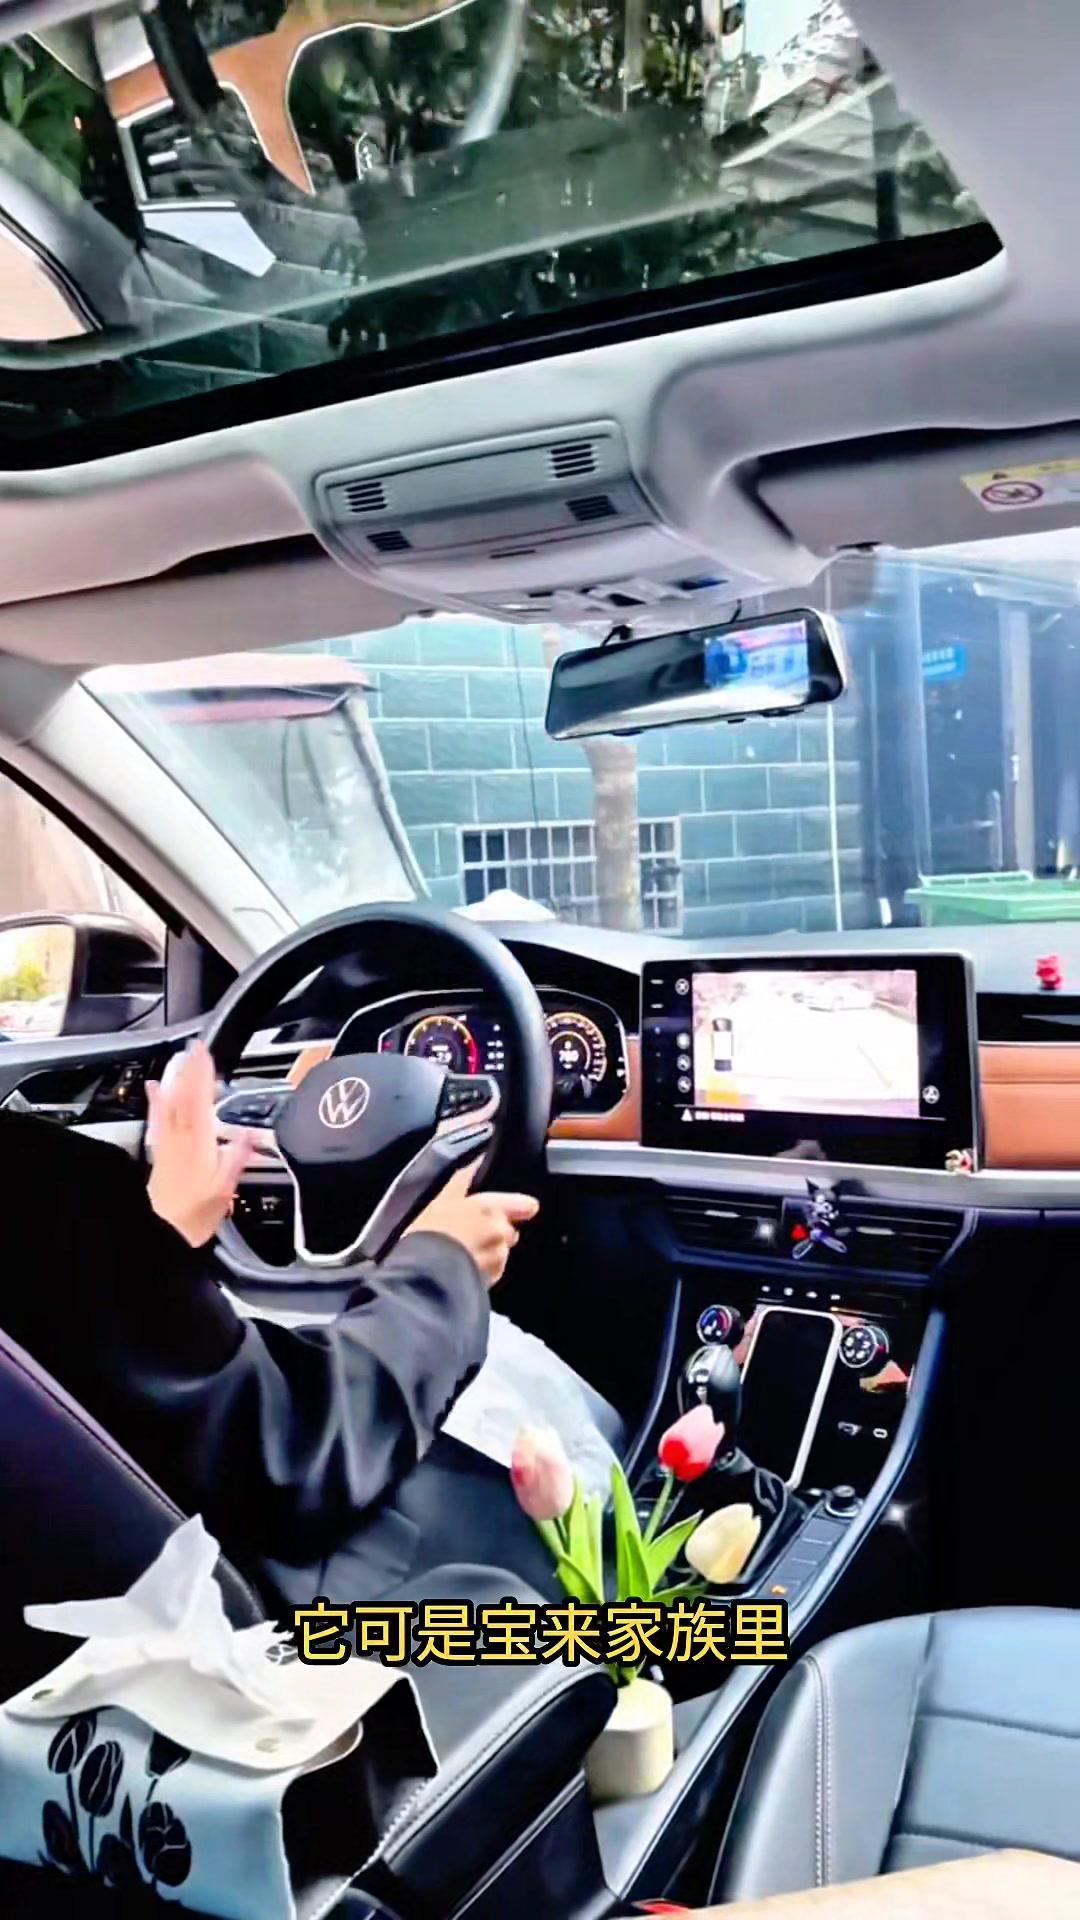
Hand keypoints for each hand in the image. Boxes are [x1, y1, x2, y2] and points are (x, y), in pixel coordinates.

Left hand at [146, 1041, 255, 1247]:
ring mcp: (167, 1144)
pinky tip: (155, 1088)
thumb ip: (236, 1158)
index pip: (201, 1101)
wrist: (163, 1233)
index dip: (203, 1075)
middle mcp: (180, 1139)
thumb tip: (249, 1134)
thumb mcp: (225, 1189)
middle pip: (185, 1097)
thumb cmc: (194, 1216)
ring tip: (180, 1059)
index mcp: (199, 1145)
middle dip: (191, 1071)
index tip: (206, 1054)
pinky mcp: (159, 1153)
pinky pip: (157, 1119)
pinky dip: (156, 1101)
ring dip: (177, 1079)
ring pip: (171, 1104)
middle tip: (196, 1047)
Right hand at [404, 1163, 538, 1286]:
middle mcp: (501, 1234)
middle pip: (507, 1231)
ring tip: (460, 1252)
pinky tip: (460, 1267)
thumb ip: (463, 1178)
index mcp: (492, 1208)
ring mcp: (497, 1260)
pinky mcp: (490, 1282)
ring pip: (499, 1253)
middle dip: (495, 1232)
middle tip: (468, 1232)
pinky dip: (480, 1270)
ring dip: (487, 1252)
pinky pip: (490, 1272)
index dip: (522, 1206)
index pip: (524, 1204)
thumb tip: (477, 1159)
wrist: (424, 1275)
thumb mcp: (442, 1198)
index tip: (525, 1207)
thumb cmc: (430, 1232)